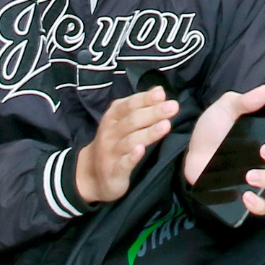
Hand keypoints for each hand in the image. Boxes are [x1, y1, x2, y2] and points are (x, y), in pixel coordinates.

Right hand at [76, 87, 179, 203]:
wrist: (91, 173)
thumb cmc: (114, 141)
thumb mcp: (121, 120)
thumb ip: (139, 105)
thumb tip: (159, 91)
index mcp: (112, 118)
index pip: (128, 105)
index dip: (145, 99)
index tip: (162, 94)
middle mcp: (110, 133)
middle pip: (132, 121)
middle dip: (153, 113)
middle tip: (173, 107)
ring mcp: (111, 153)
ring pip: (130, 141)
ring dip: (148, 133)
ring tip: (166, 125)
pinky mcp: (114, 171)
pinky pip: (123, 164)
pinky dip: (132, 157)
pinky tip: (142, 150)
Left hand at [183, 85, 264, 218]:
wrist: (189, 155)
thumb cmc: (212, 132)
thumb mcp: (225, 109)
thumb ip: (243, 100)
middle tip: (264, 149)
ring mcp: (262, 181)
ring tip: (251, 174)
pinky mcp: (246, 198)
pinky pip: (264, 208)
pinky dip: (259, 204)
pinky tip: (246, 195)